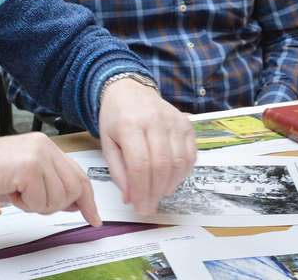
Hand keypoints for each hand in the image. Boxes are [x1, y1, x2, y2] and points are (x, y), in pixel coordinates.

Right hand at [0, 133, 100, 225]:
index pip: (78, 174)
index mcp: (45, 145)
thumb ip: (49, 184)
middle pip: (74, 188)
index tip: (93, 217)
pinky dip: (25, 205)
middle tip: (31, 201)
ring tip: (16, 192)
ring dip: (36, 205)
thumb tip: (72, 203)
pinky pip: (40, 202)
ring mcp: (38, 156)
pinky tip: (10, 191)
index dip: (87, 200)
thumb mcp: (22, 176)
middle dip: (57, 205)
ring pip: (58, 198)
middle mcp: (45, 146)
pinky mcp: (28, 168)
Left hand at [98, 79, 195, 214]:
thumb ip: (117, 171)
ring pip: (178, 162)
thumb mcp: (107, 143)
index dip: (141, 190)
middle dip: (155, 192)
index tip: (139, 207)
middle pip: (161, 165)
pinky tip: (170, 180)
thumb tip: (130, 198)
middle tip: (149, 207)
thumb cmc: (115, 119)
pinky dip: (182, 173)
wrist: (130, 90)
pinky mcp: (187, 124)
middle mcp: (155, 120)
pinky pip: (190, 155)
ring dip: (169, 185)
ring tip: (158, 194)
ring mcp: (174, 121)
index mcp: (130, 124)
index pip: (139, 164)